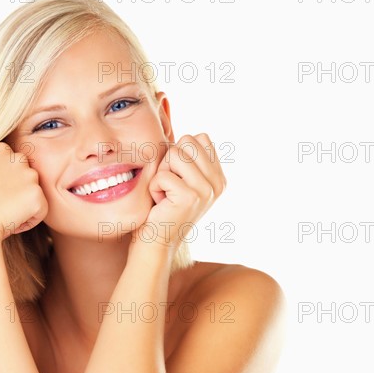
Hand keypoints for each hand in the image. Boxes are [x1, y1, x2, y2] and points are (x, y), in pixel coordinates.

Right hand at [0, 142, 47, 243]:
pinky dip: (29, 221)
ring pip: (34, 195)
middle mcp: (17, 158)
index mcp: (0, 150)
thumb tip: (5, 176)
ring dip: (24, 207)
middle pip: (27, 179)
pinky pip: (41, 211)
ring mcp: (29, 175)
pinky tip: (11, 222)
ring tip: (3, 214)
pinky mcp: (37, 194)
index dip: (5, 185)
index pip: (14, 167)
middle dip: (19, 193)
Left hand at [133, 133, 225, 247]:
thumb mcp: (182, 177)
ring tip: (165, 194)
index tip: (178, 178)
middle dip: (170, 161)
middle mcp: (217, 184)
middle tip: (169, 186)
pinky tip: (161, 204)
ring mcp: (206, 191)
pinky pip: (163, 175)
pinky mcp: (189, 198)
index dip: (180, 153)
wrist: (157, 241)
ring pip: (175, 154)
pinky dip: (154, 187)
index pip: (200, 137)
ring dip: (161, 173)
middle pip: (187, 142)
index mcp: (219, 177)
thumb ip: (190, 156)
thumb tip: (188, 132)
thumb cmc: (163, 206)